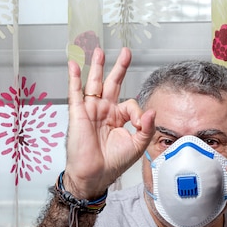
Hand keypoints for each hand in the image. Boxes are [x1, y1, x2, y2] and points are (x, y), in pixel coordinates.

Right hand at [64, 47, 155, 198]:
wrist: (94, 175)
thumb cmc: (113, 163)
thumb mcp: (137, 145)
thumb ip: (147, 128)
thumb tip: (153, 111)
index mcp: (118, 119)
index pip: (130, 104)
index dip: (137, 112)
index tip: (139, 124)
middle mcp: (105, 112)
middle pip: (112, 84)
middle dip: (119, 68)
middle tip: (125, 52)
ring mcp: (91, 111)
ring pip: (94, 84)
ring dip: (96, 67)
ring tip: (99, 51)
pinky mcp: (78, 114)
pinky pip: (76, 92)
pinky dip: (74, 78)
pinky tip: (74, 65)